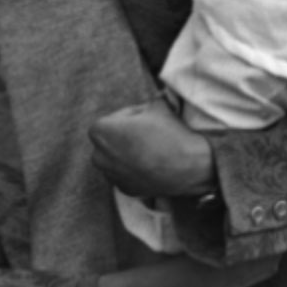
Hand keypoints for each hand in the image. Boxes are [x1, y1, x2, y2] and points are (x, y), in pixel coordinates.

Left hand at [90, 98, 216, 196]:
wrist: (188, 165)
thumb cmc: (170, 133)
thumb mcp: (159, 106)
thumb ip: (149, 101)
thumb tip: (155, 97)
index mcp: (100, 131)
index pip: (115, 118)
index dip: (134, 116)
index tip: (149, 118)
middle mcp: (98, 156)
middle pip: (113, 139)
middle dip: (127, 135)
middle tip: (151, 132)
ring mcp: (111, 175)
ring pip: (118, 158)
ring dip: (131, 152)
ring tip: (154, 148)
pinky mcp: (125, 189)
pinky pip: (128, 174)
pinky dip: (137, 169)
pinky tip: (155, 163)